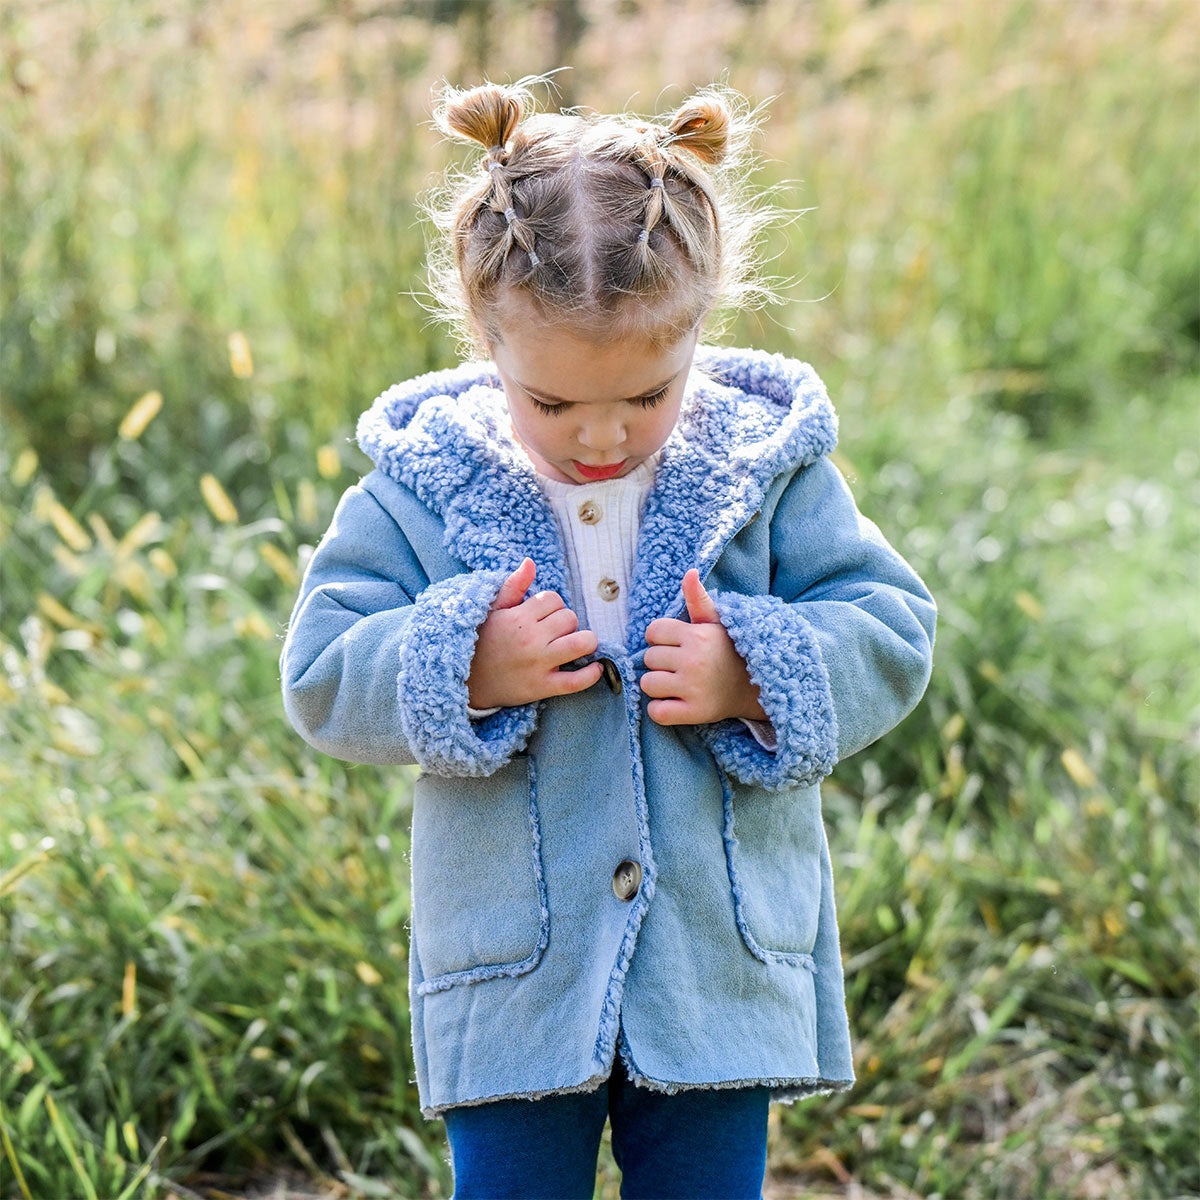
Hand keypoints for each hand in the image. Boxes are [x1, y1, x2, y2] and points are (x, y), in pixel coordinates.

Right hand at [467, 558, 601, 707]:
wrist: (467, 680)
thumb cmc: (483, 641)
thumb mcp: (493, 610)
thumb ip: (513, 585)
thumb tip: (530, 562)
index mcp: (519, 618)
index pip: (554, 599)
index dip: (553, 605)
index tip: (544, 616)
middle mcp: (531, 640)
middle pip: (570, 619)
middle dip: (566, 623)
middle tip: (553, 633)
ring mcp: (538, 665)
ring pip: (580, 643)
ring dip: (585, 641)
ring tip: (577, 644)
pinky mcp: (542, 687)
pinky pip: (576, 682)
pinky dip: (591, 674)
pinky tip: (595, 667)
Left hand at [641, 569, 767, 725]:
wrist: (757, 688)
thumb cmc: (730, 651)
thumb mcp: (717, 622)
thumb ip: (699, 599)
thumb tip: (689, 572)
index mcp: (696, 636)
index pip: (653, 632)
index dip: (659, 638)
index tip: (675, 645)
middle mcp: (693, 660)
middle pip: (648, 658)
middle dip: (660, 662)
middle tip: (680, 666)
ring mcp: (694, 688)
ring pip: (647, 684)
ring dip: (657, 686)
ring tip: (676, 684)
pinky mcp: (695, 712)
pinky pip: (657, 712)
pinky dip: (660, 710)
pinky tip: (675, 702)